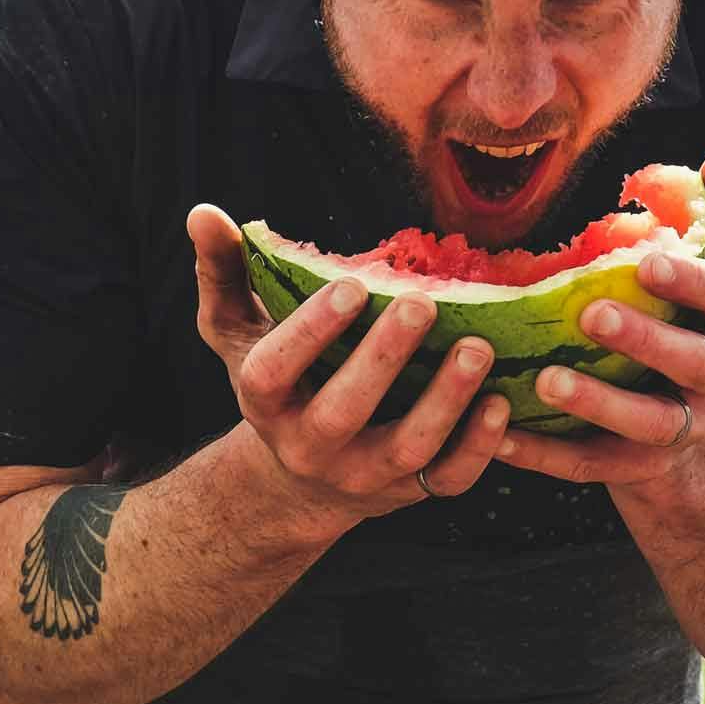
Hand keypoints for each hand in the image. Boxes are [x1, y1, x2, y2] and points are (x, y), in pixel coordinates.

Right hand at [190, 206, 509, 525]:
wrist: (298, 482)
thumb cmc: (278, 384)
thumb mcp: (238, 332)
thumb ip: (224, 272)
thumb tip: (204, 211)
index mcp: (264, 402)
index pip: (276, 371)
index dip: (310, 332)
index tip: (350, 286)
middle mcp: (309, 446)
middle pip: (343, 412)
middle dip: (383, 359)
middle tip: (423, 304)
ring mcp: (362, 476)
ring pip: (405, 448)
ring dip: (446, 400)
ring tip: (479, 347)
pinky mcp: (408, 491)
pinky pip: (446, 481)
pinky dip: (477, 447)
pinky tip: (500, 403)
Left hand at [495, 121, 704, 488]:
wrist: (677, 418)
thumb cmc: (680, 311)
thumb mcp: (701, 255)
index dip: (693, 283)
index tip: (647, 262)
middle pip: (694, 365)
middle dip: (647, 342)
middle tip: (590, 316)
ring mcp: (680, 429)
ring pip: (650, 424)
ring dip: (599, 404)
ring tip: (546, 381)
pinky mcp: (636, 469)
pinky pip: (594, 465)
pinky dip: (549, 455)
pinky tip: (502, 435)